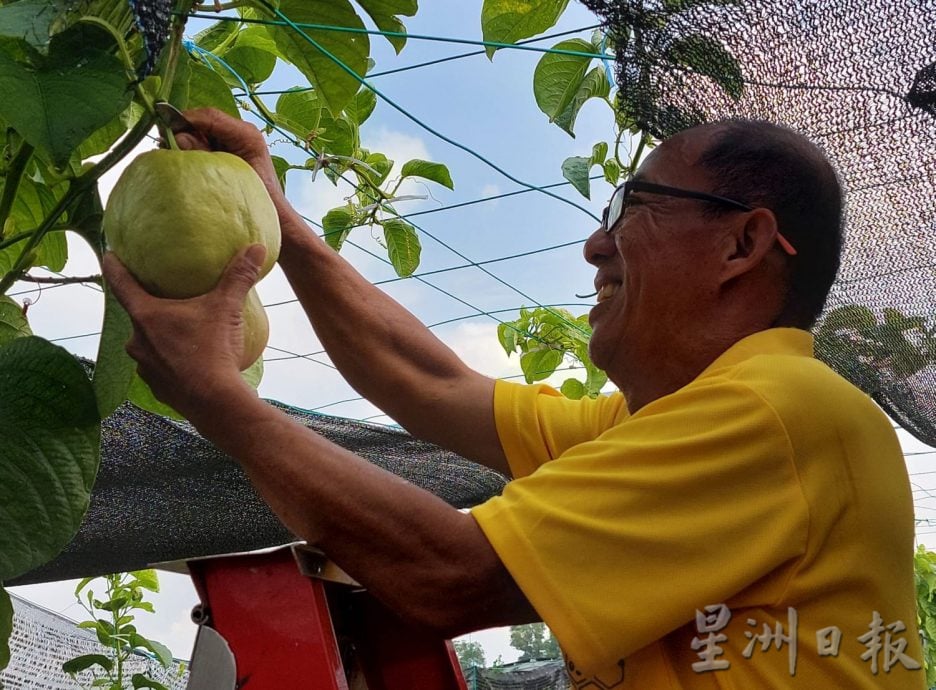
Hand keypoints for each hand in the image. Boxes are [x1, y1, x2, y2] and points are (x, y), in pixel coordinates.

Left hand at [102, 244, 266, 418]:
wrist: (216, 402)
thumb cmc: (214, 351)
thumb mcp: (227, 308)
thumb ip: (238, 277)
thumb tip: (255, 247)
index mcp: (146, 316)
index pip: (121, 283)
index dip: (114, 266)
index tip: (109, 254)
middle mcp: (137, 341)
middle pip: (137, 316)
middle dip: (150, 307)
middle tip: (165, 299)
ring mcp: (145, 367)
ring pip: (148, 344)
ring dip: (161, 337)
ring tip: (182, 333)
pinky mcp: (157, 387)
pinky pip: (160, 367)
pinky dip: (171, 361)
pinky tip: (190, 361)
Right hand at [171, 108, 287, 212]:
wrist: (275, 217)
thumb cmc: (260, 201)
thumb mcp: (230, 178)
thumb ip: (205, 156)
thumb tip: (179, 138)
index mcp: (247, 134)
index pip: (210, 116)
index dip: (184, 119)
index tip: (163, 128)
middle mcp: (240, 133)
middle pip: (202, 121)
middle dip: (181, 130)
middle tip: (164, 145)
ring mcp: (232, 142)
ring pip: (199, 132)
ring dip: (183, 141)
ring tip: (171, 155)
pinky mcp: (225, 152)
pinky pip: (202, 144)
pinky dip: (190, 151)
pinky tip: (182, 163)